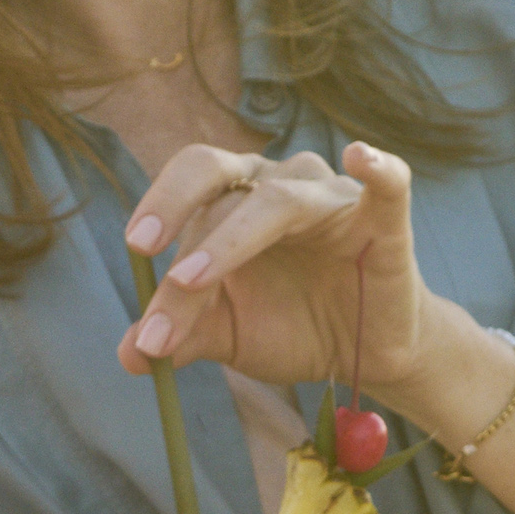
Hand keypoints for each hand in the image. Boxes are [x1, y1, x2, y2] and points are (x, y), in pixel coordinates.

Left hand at [119, 140, 466, 400]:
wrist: (362, 356)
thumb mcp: (229, 335)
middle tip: (140, 247)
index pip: (187, 200)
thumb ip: (182, 336)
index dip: (156, 220)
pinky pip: (387, 182)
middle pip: (216, 174)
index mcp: (231, 200)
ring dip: (227, 242)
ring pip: (276, 200)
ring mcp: (329, 197)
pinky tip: (359, 157)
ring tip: (192, 282)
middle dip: (173, 207)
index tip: (134, 266)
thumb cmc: (293, 328)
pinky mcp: (384, 218)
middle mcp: (275, 183)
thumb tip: (127, 356)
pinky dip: (377, 166)